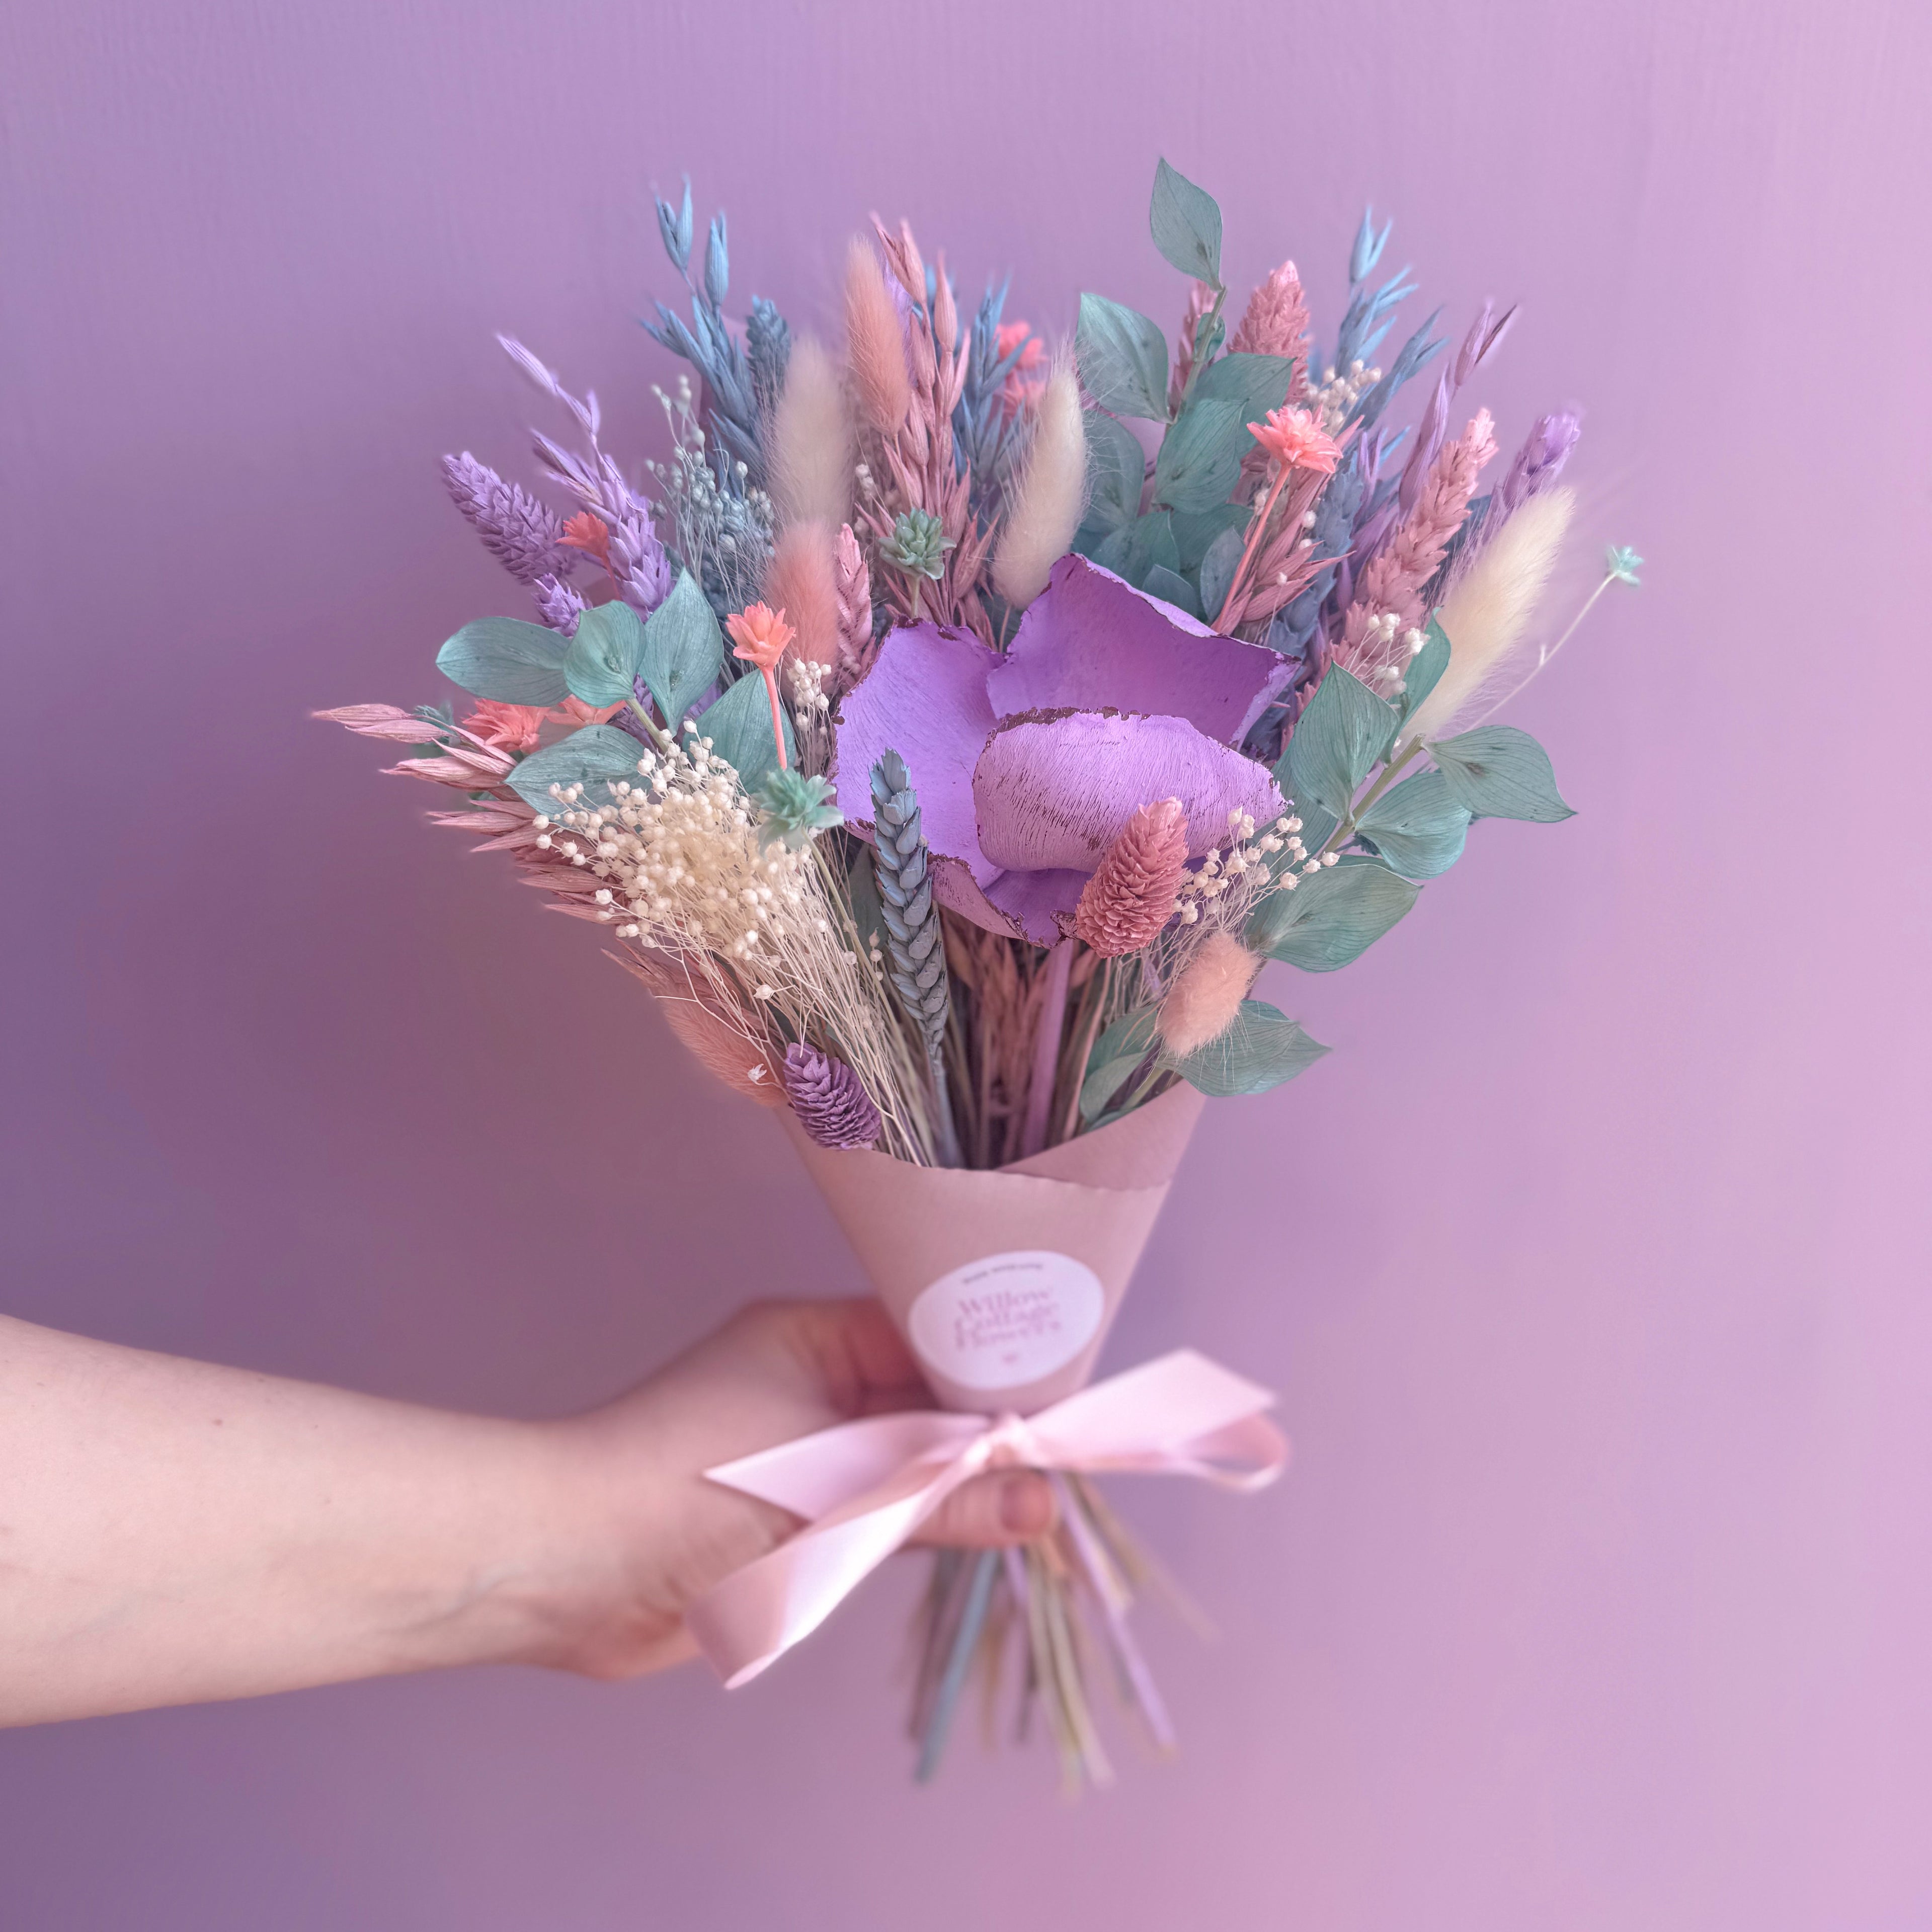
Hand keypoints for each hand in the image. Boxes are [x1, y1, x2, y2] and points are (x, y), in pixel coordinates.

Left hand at [527, 1298, 1056, 1679]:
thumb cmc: (688, 1493)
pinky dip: (914, 1527)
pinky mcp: (783, 1518)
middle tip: (1067, 1471)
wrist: (563, 1568)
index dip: (1001, 1371)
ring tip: (1038, 1510)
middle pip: (925, 1402)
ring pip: (903, 1462)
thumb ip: (941, 1497)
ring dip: (955, 1487)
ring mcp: (796, 1451)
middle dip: (988, 1438)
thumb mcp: (834, 1488)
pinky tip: (969, 1539)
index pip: (933, 1336)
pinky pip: (870, 1514)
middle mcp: (808, 1383)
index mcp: (813, 1335)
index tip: (1069, 1406)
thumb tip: (1043, 1502)